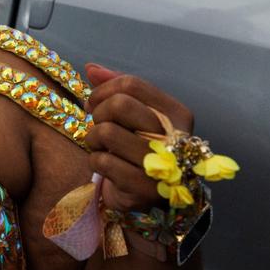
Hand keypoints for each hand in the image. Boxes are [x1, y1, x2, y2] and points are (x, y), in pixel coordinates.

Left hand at [83, 63, 194, 212]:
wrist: (145, 201)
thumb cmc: (137, 151)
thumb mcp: (133, 117)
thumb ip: (115, 89)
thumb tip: (92, 68)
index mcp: (177, 115)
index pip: (132, 84)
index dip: (104, 89)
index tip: (96, 102)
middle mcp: (176, 138)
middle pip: (120, 104)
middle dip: (98, 114)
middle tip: (100, 127)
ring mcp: (163, 166)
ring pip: (106, 132)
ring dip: (93, 140)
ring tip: (102, 148)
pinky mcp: (143, 188)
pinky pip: (101, 161)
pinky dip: (95, 161)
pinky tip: (106, 167)